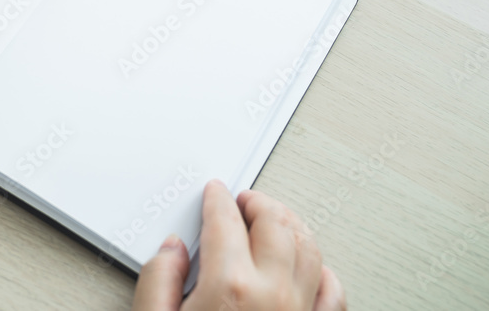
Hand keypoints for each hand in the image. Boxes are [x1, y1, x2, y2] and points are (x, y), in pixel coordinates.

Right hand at [132, 180, 345, 310]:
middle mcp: (272, 294)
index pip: (225, 221)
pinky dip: (321, 269)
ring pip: (308, 248)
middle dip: (257, 202)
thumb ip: (157, 281)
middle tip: (243, 199)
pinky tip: (311, 265)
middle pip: (273, 223)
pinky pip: (332, 291)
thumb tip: (171, 251)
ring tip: (273, 219)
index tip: (214, 193)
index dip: (217, 199)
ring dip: (290, 225)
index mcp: (229, 286)